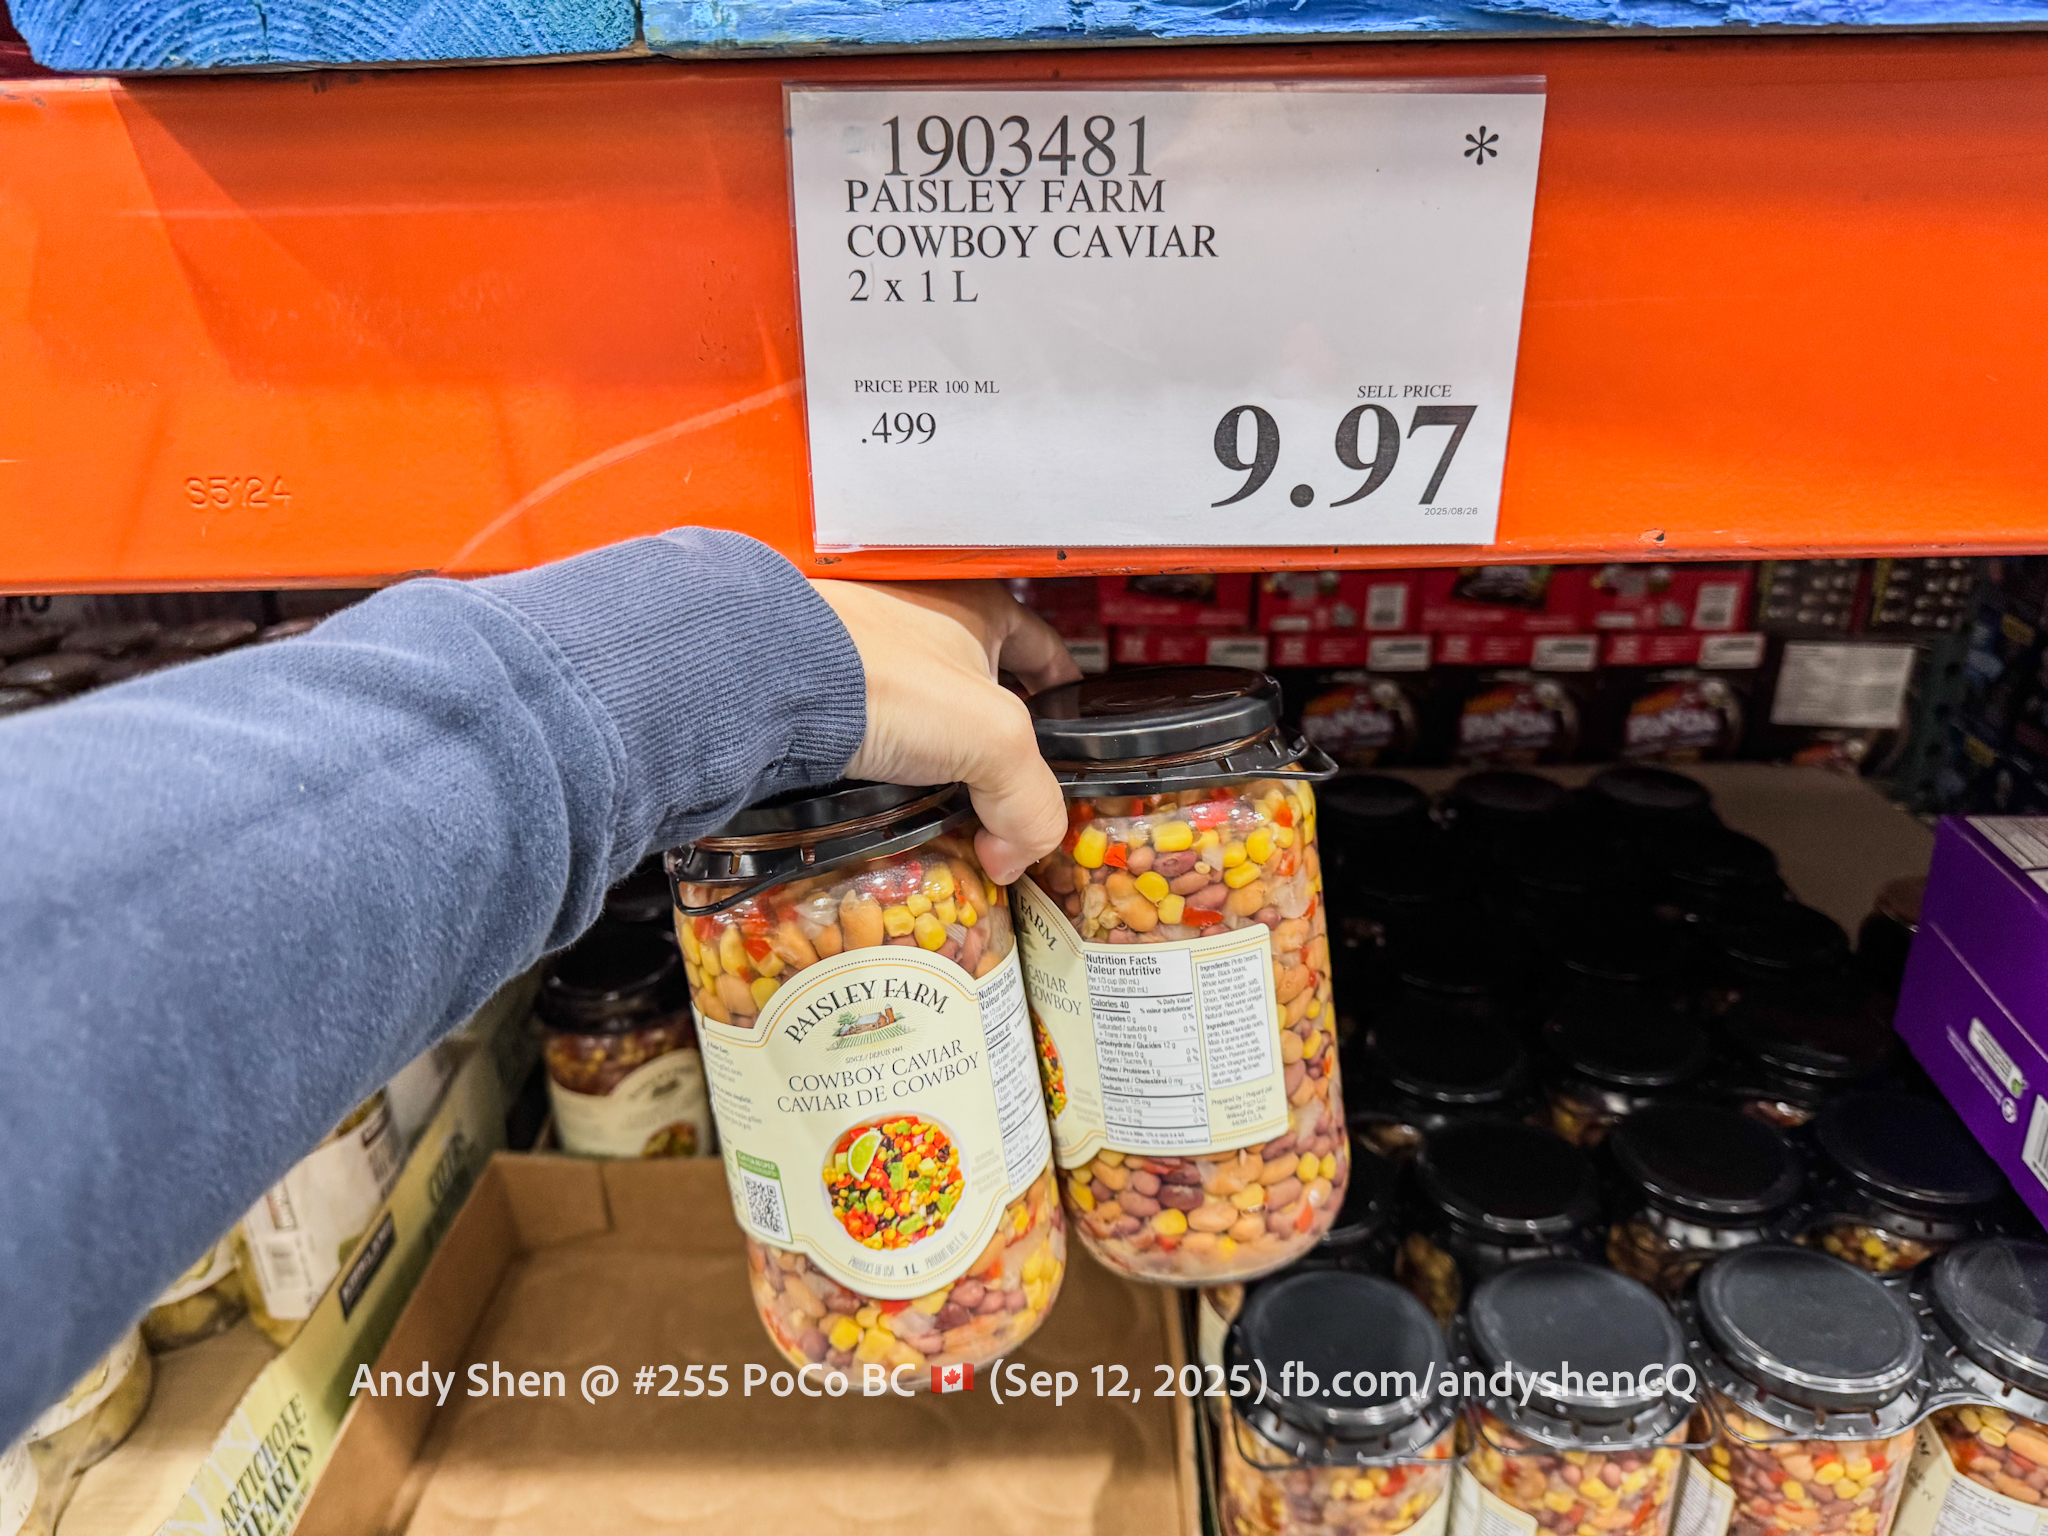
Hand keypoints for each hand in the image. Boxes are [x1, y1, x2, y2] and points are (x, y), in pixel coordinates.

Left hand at [809, 579, 1080, 884]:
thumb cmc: (883, 675)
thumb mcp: (995, 740)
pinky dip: (880, 768)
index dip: (1066, 693)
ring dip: (932, 760)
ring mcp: (867, 652)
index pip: (1045, 649)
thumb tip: (1017, 854)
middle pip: (980, 687)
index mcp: (979, 609)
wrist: (766, 676)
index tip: (1073, 732)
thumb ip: (1031, 803)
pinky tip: (885, 801)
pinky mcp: (820, 686)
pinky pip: (866, 732)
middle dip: (993, 743)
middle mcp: (922, 620)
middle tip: (1004, 794)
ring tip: (943, 808)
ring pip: (919, 713)